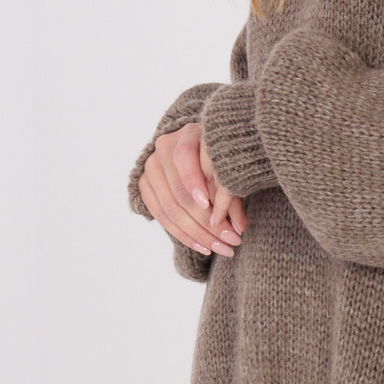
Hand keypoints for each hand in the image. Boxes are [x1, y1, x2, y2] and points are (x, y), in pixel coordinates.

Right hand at [137, 122, 246, 257]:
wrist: (193, 146)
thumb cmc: (218, 156)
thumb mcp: (227, 167)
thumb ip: (232, 194)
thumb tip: (239, 228)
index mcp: (186, 135)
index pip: (184, 157)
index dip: (195, 182)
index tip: (209, 206)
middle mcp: (163, 149)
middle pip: (179, 191)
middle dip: (206, 221)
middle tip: (230, 241)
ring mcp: (150, 168)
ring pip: (170, 208)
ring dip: (198, 234)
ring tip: (221, 248)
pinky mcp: (144, 186)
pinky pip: (161, 216)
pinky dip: (183, 235)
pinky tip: (203, 246)